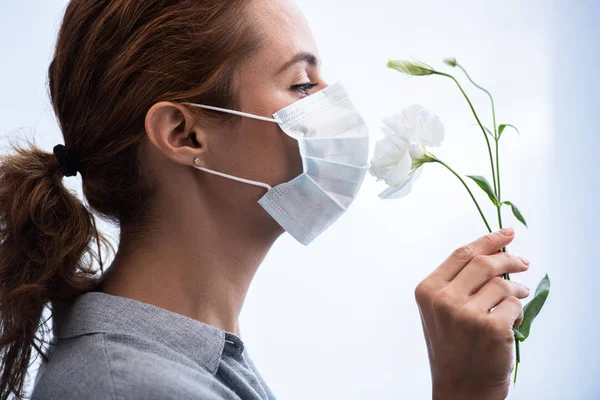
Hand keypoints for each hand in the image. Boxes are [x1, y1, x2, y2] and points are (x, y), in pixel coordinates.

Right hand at [414, 228, 529, 399]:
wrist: (460, 388)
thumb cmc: (454, 347)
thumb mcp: (441, 310)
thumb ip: (458, 282)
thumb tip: (495, 252)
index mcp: (427, 290)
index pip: (461, 254)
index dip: (488, 240)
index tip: (507, 233)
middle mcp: (443, 299)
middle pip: (484, 263)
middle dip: (509, 259)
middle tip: (523, 263)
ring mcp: (466, 314)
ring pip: (502, 284)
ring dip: (515, 291)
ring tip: (516, 301)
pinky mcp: (490, 327)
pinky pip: (514, 304)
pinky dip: (517, 311)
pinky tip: (510, 323)